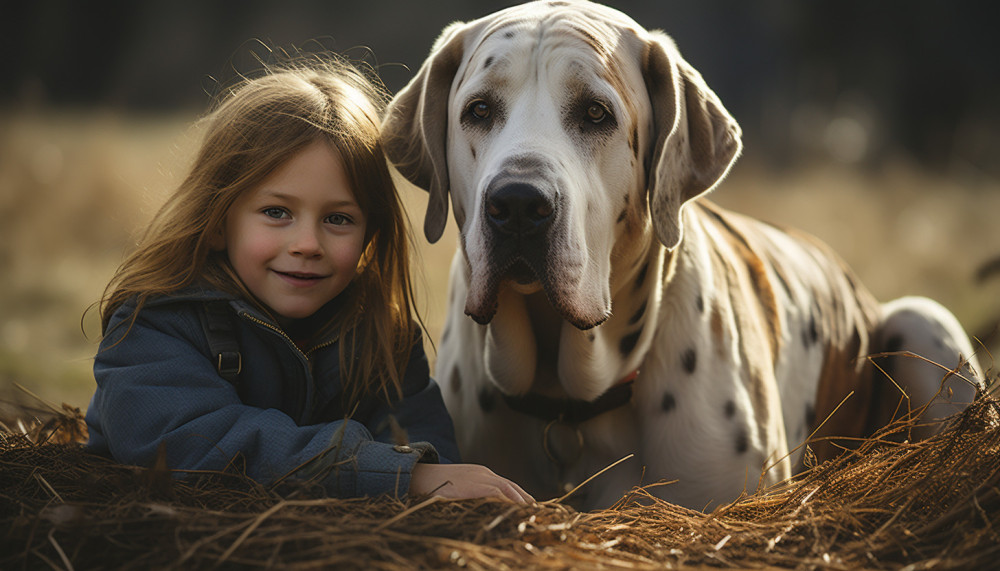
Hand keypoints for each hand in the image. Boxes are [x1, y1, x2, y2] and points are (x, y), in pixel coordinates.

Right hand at [410, 463, 533, 502]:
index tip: (528, 505)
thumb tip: (481, 509)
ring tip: (530, 511)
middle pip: (510, 485)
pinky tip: (516, 508)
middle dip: (524, 497)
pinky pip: (496, 491)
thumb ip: (472, 494)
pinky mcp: (473, 485)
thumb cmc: (437, 486)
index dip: (519, 495)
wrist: (420, 477)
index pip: (506, 484)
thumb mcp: (459, 488)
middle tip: (535, 510)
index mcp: (480, 474)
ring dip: (520, 499)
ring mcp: (478, 478)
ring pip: (507, 487)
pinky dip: (508, 499)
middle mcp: (483, 473)